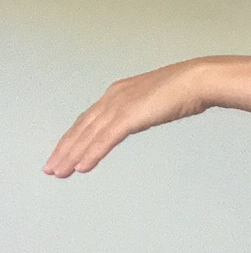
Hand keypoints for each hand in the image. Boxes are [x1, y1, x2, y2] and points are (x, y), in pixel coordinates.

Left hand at [44, 59, 210, 177]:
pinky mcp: (129, 116)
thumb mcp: (158, 101)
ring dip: (71, 155)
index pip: (89, 120)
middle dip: (64, 150)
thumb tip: (146, 115)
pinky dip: (91, 153)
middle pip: (81, 128)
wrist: (197, 81)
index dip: (74, 138)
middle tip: (51, 168)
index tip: (65, 153)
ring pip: (88, 135)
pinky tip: (81, 167)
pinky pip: (105, 139)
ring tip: (59, 172)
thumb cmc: (186, 90)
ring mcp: (120, 106)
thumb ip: (146, 109)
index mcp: (119, 93)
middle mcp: (113, 98)